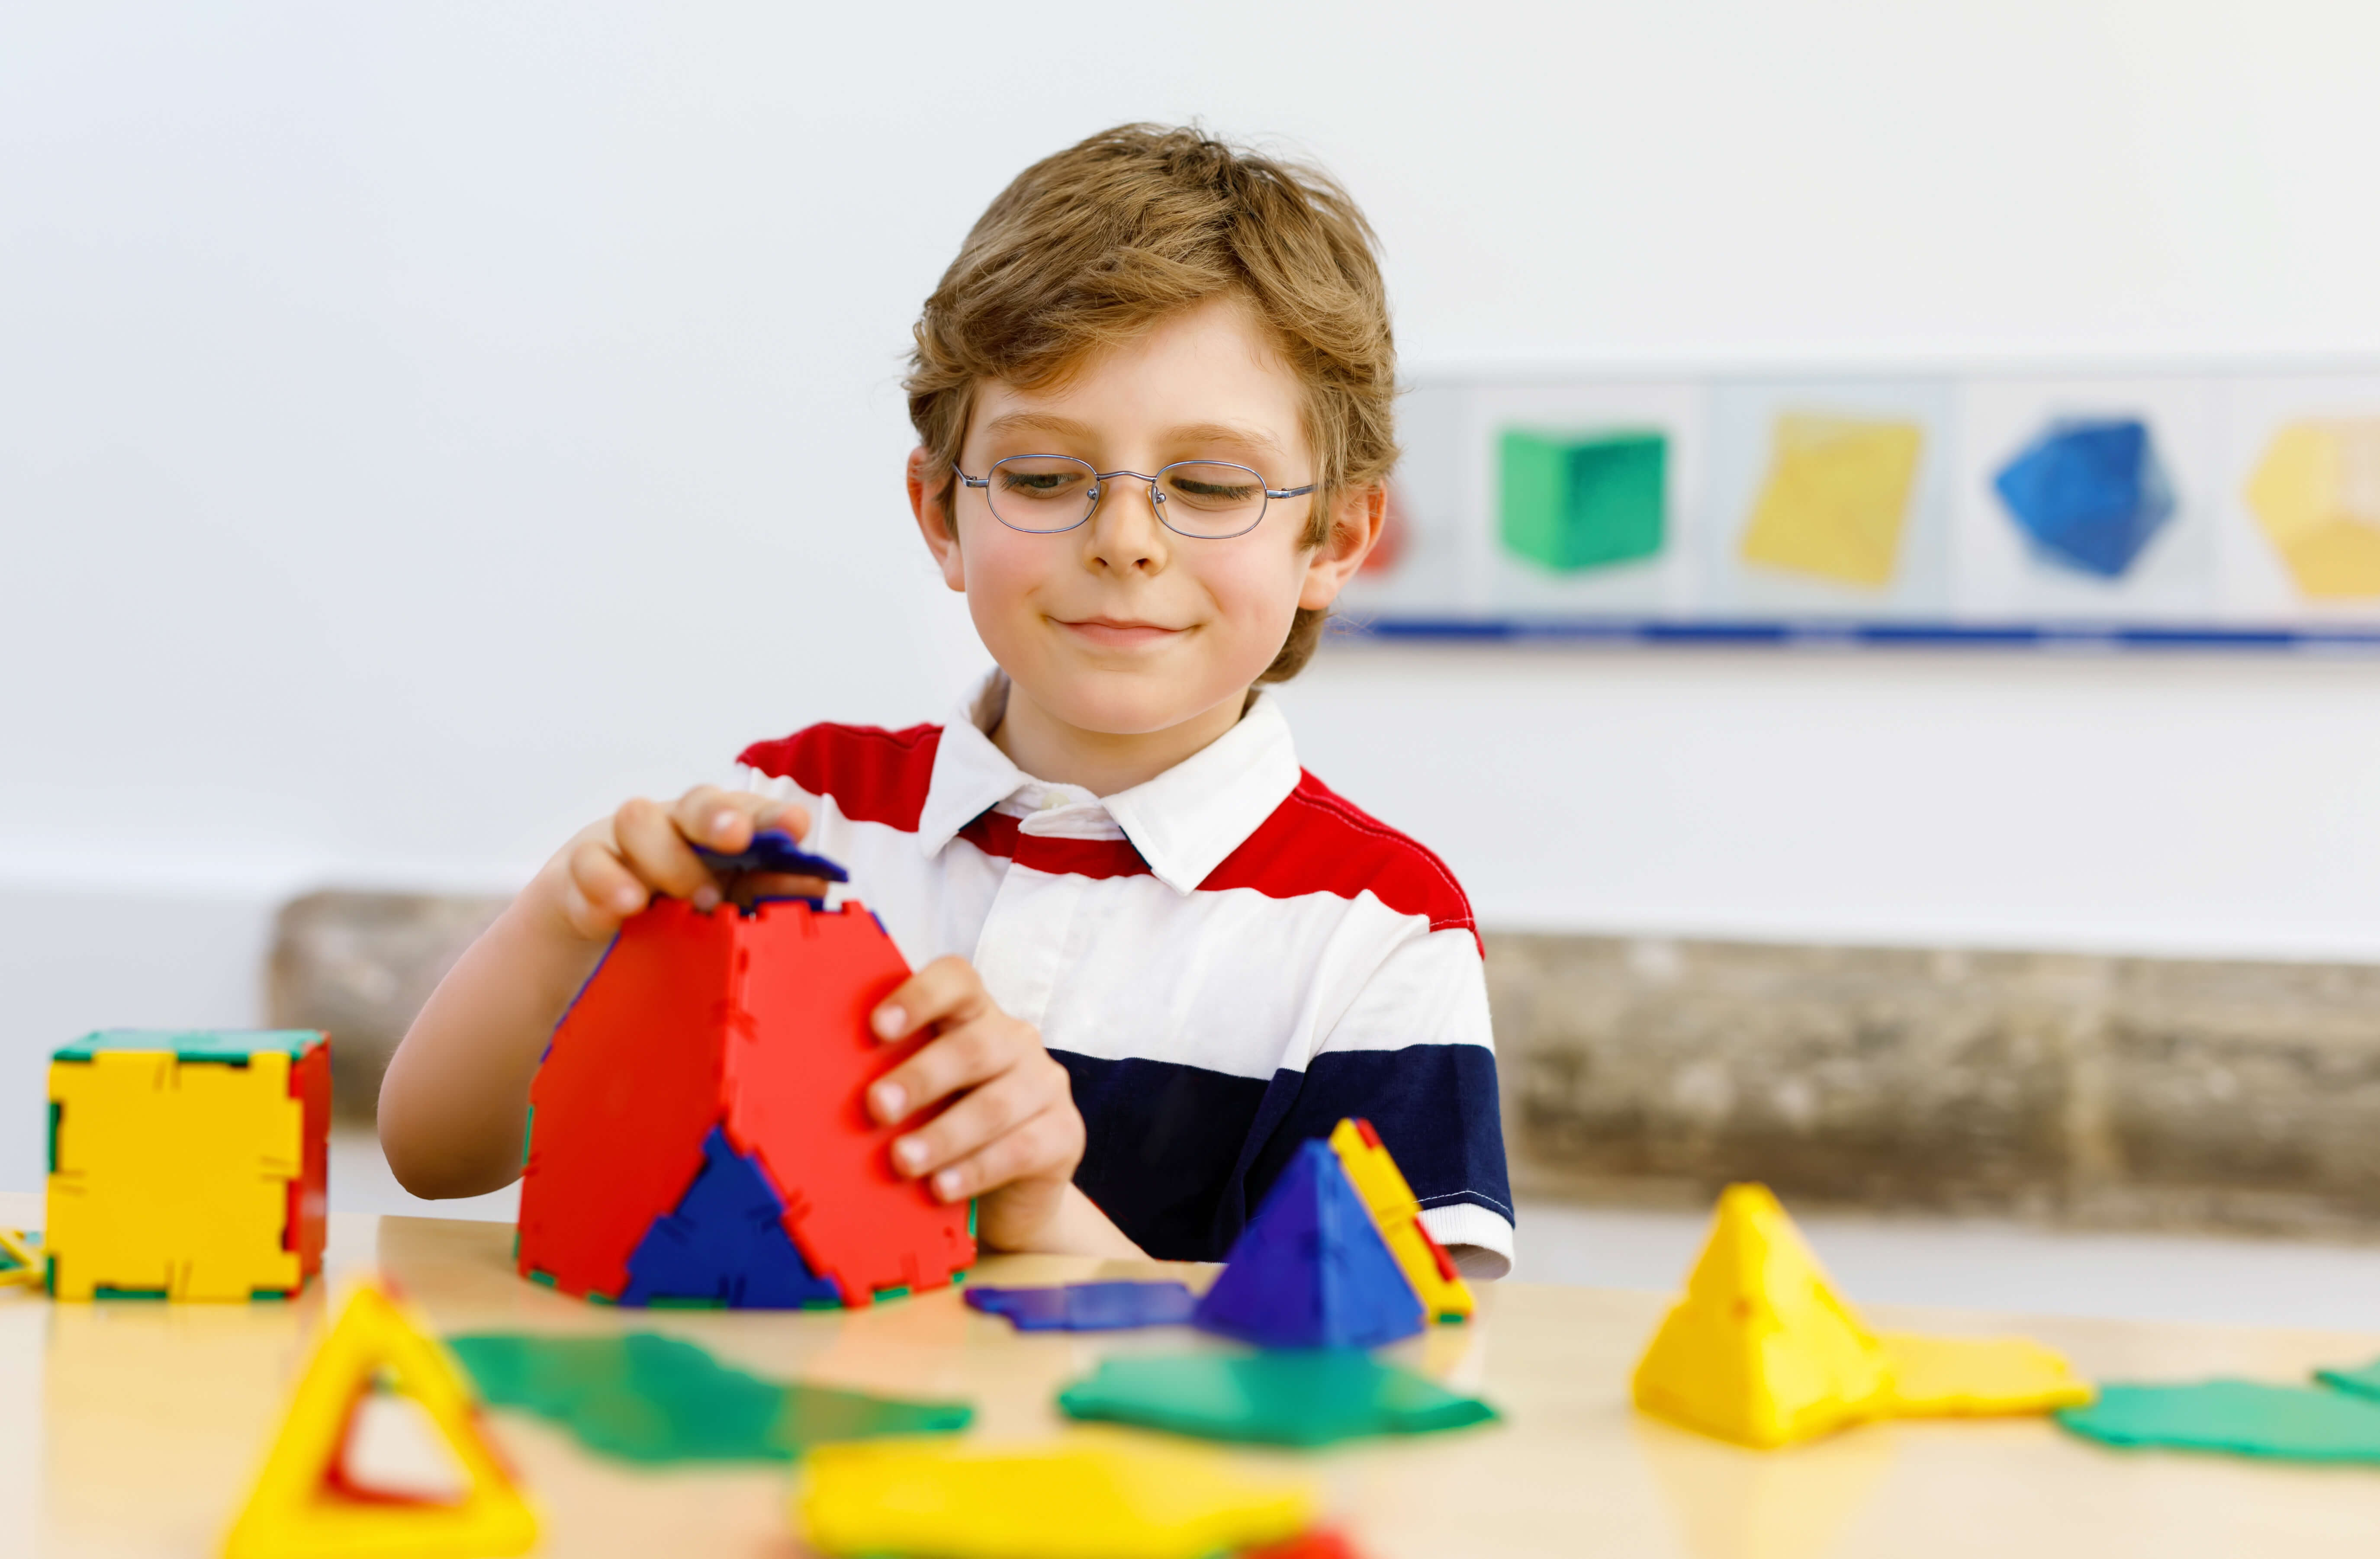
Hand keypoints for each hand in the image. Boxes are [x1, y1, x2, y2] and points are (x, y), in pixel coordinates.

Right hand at [541, 785, 822, 940]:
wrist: (595, 925)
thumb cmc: (672, 904)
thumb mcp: (722, 901)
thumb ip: (767, 892)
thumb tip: (818, 885)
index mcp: (713, 831)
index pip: (746, 811)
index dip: (770, 817)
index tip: (794, 827)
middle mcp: (671, 826)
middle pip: (692, 802)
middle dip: (717, 816)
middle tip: (736, 840)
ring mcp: (622, 844)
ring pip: (637, 820)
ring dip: (667, 857)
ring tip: (693, 897)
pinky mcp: (579, 873)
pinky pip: (588, 866)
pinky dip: (608, 885)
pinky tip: (627, 906)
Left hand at [865, 957, 1085, 1251]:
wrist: (1009, 1192)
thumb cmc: (945, 1128)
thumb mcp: (919, 1097)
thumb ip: (889, 1078)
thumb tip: (818, 1086)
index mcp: (974, 1016)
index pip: (957, 982)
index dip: (918, 996)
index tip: (876, 1028)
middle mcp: (1015, 1040)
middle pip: (973, 1046)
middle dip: (921, 1078)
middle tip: (876, 1108)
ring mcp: (1045, 1085)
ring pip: (995, 1104)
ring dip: (943, 1134)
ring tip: (902, 1161)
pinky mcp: (1065, 1134)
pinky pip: (1021, 1149)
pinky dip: (976, 1170)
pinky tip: (942, 1187)